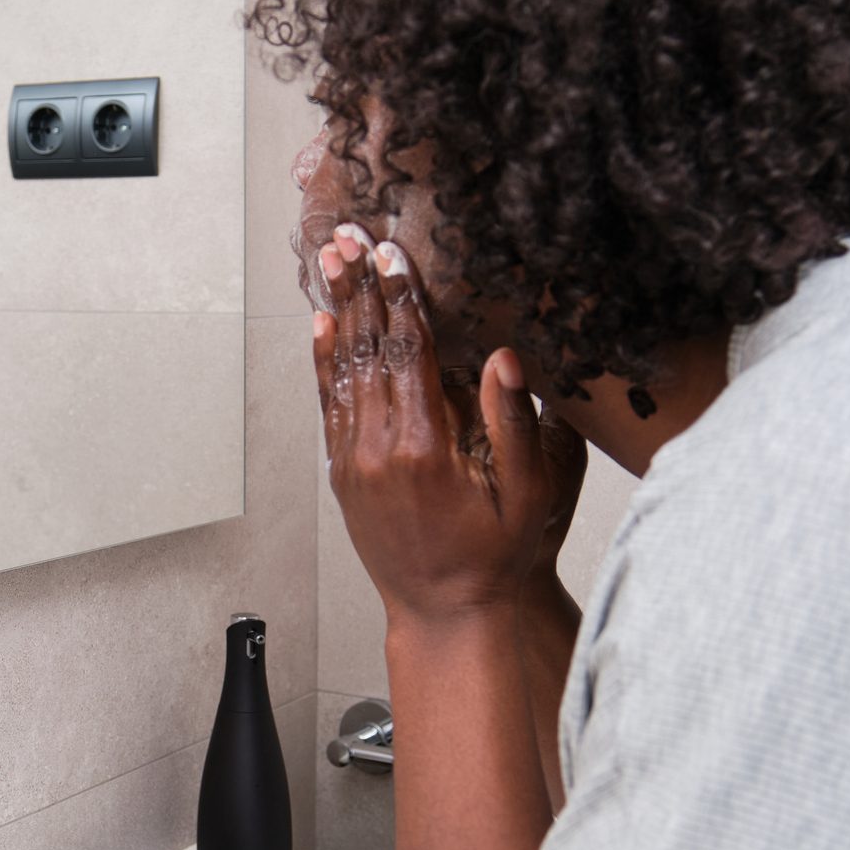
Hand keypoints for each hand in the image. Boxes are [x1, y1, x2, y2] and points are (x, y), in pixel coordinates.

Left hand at [315, 223, 573, 618]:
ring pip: (341, 369)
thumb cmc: (495, 558)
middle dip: (359, 286)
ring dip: (338, 310)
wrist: (446, 614)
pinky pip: (329, 404)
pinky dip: (324, 360)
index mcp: (426, 447)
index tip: (393, 252)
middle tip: (346, 235)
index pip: (410, 351)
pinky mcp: (342, 474)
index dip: (401, 296)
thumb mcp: (527, 493)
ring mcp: (353, 462)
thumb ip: (513, 422)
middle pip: (367, 348)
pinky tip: (321, 325)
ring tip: (329, 262)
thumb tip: (504, 357)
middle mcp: (379, 449)